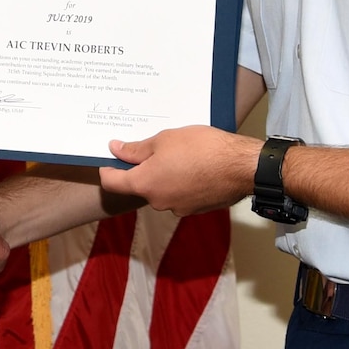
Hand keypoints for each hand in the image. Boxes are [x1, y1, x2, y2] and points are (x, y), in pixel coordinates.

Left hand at [100, 127, 257, 214]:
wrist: (240, 167)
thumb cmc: (202, 149)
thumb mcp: (165, 139)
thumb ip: (137, 149)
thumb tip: (117, 150)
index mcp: (144, 183)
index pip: (112, 183)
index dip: (107, 170)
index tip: (110, 159)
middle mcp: (157, 201)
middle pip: (140, 185)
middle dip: (144, 169)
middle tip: (156, 148)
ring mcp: (177, 208)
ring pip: (162, 190)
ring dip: (166, 175)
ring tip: (182, 155)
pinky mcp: (195, 209)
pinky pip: (181, 195)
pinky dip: (183, 183)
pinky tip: (196, 168)